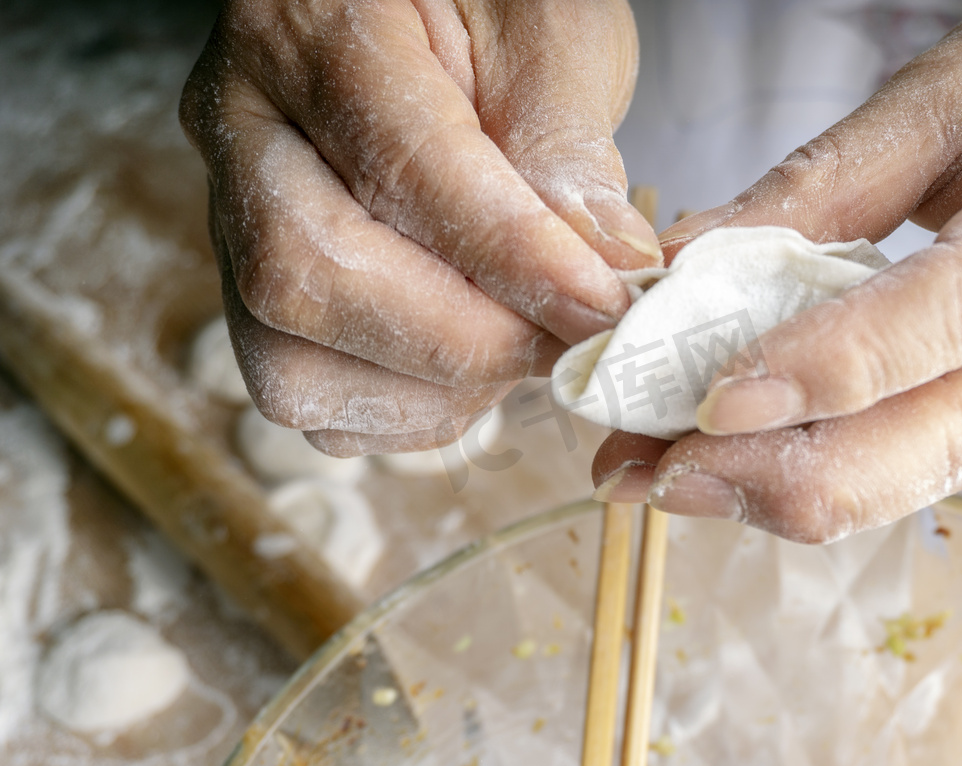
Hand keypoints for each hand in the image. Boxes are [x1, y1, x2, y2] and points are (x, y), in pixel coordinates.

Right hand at [180, 0, 659, 454]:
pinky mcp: (260, 292)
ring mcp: (235, 218)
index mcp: (308, 23)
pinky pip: (311, 396)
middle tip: (567, 341)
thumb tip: (605, 274)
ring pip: (287, 363)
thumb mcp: (549, 34)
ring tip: (524, 347)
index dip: (509, 256)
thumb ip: (564, 150)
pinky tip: (477, 364)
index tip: (601, 306)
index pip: (397, 163)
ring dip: (432, 389)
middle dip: (461, 340)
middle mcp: (242, 126)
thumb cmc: (491, 7)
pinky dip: (409, 408)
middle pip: (304, 276)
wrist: (428, 12)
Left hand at [593, 0, 961, 540]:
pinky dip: (845, 468)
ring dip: (803, 488)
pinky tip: (755, 463)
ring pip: (953, 468)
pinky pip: (954, 454)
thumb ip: (823, 187)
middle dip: (797, 474)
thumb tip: (685, 269)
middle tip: (660, 476)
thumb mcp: (955, 90)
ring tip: (677, 478)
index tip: (715, 402)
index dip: (842, 365)